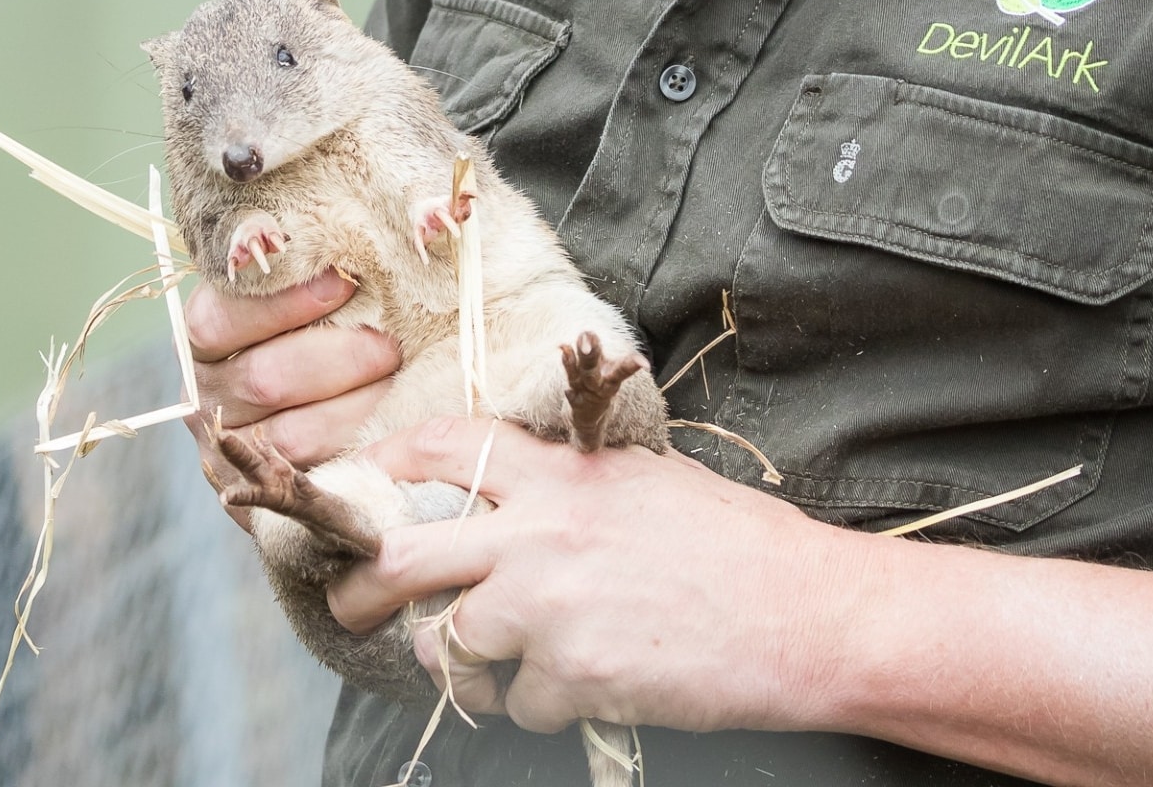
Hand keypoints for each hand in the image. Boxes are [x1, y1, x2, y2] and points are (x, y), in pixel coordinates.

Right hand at [183, 268, 400, 529]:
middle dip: (339, 359)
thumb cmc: (342, 313)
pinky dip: (355, 453)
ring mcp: (228, 448)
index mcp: (206, 331)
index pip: (220, 317)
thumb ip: (356, 246)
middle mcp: (205, 391)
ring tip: (396, 379)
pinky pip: (309, 482)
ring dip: (356, 407)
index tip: (346, 281)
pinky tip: (390, 427)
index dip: (283, 301)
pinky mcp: (259, 497)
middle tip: (389, 344)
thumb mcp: (334, 272)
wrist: (343, 395)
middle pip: (264, 380)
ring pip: (290, 436)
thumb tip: (430, 215)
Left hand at [326, 416, 859, 735]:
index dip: (389, 462)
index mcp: (564, 471)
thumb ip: (572, 487)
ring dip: (468, 663)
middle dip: (360, 585)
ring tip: (514, 664)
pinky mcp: (571, 676)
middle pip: (403, 554)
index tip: (360, 482)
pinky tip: (591, 686)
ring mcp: (550, 606)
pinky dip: (542, 705)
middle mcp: (542, 530)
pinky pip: (516, 704)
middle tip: (351, 603)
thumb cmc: (737, 543)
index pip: (448, 447)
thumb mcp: (646, 482)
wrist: (801, 612)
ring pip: (450, 642)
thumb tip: (515, 506)